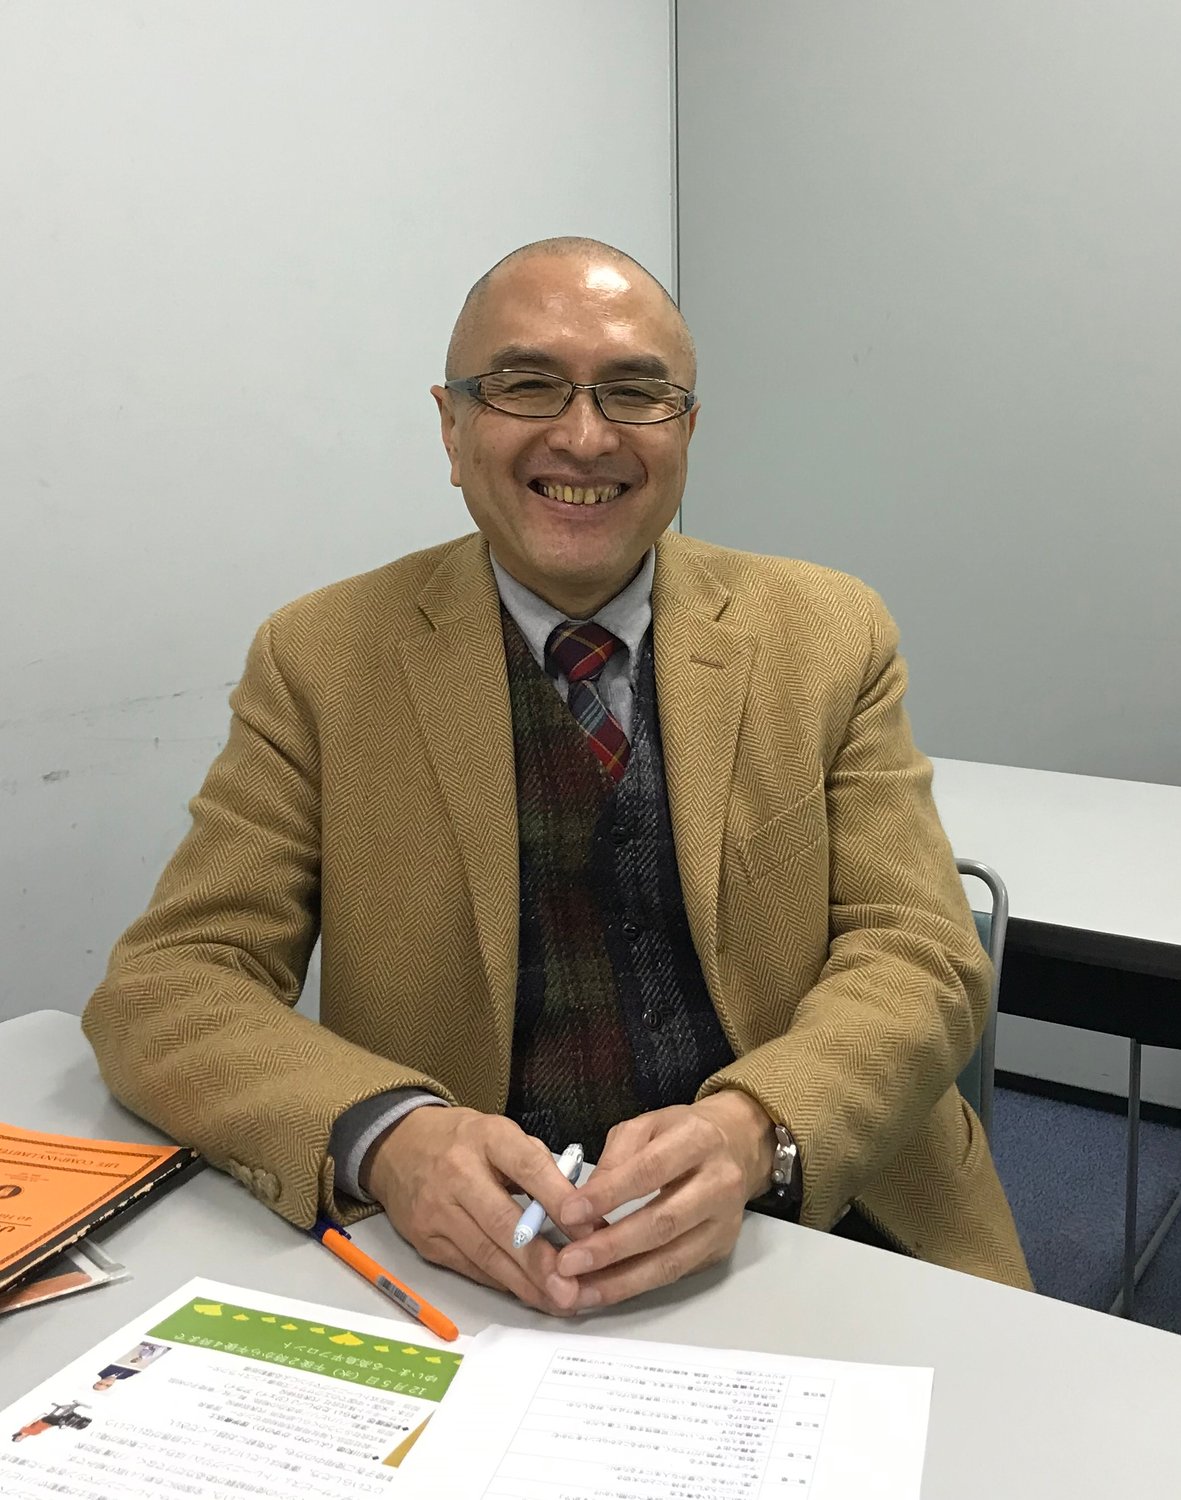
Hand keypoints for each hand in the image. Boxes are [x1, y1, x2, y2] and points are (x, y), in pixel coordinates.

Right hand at [363, 1106, 586, 1314]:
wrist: (397, 1146)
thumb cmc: (463, 1141)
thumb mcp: (500, 1133)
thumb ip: (536, 1164)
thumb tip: (578, 1210)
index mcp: (487, 1138)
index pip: (528, 1168)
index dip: (560, 1202)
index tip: (590, 1230)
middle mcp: (458, 1173)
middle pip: (504, 1223)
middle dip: (540, 1260)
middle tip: (571, 1287)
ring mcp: (437, 1210)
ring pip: (486, 1255)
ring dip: (525, 1283)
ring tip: (557, 1301)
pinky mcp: (426, 1240)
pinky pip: (470, 1267)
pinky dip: (502, 1282)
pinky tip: (528, 1293)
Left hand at [549, 1091, 775, 1310]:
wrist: (739, 1146)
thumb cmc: (682, 1134)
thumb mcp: (647, 1125)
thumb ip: (615, 1157)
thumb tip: (585, 1201)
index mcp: (698, 1141)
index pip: (650, 1171)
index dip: (608, 1194)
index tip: (568, 1212)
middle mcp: (719, 1183)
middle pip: (663, 1223)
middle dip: (611, 1247)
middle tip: (568, 1262)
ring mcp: (724, 1222)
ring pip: (671, 1260)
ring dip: (620, 1280)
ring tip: (580, 1290)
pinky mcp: (721, 1250)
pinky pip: (675, 1274)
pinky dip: (637, 1286)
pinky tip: (605, 1289)